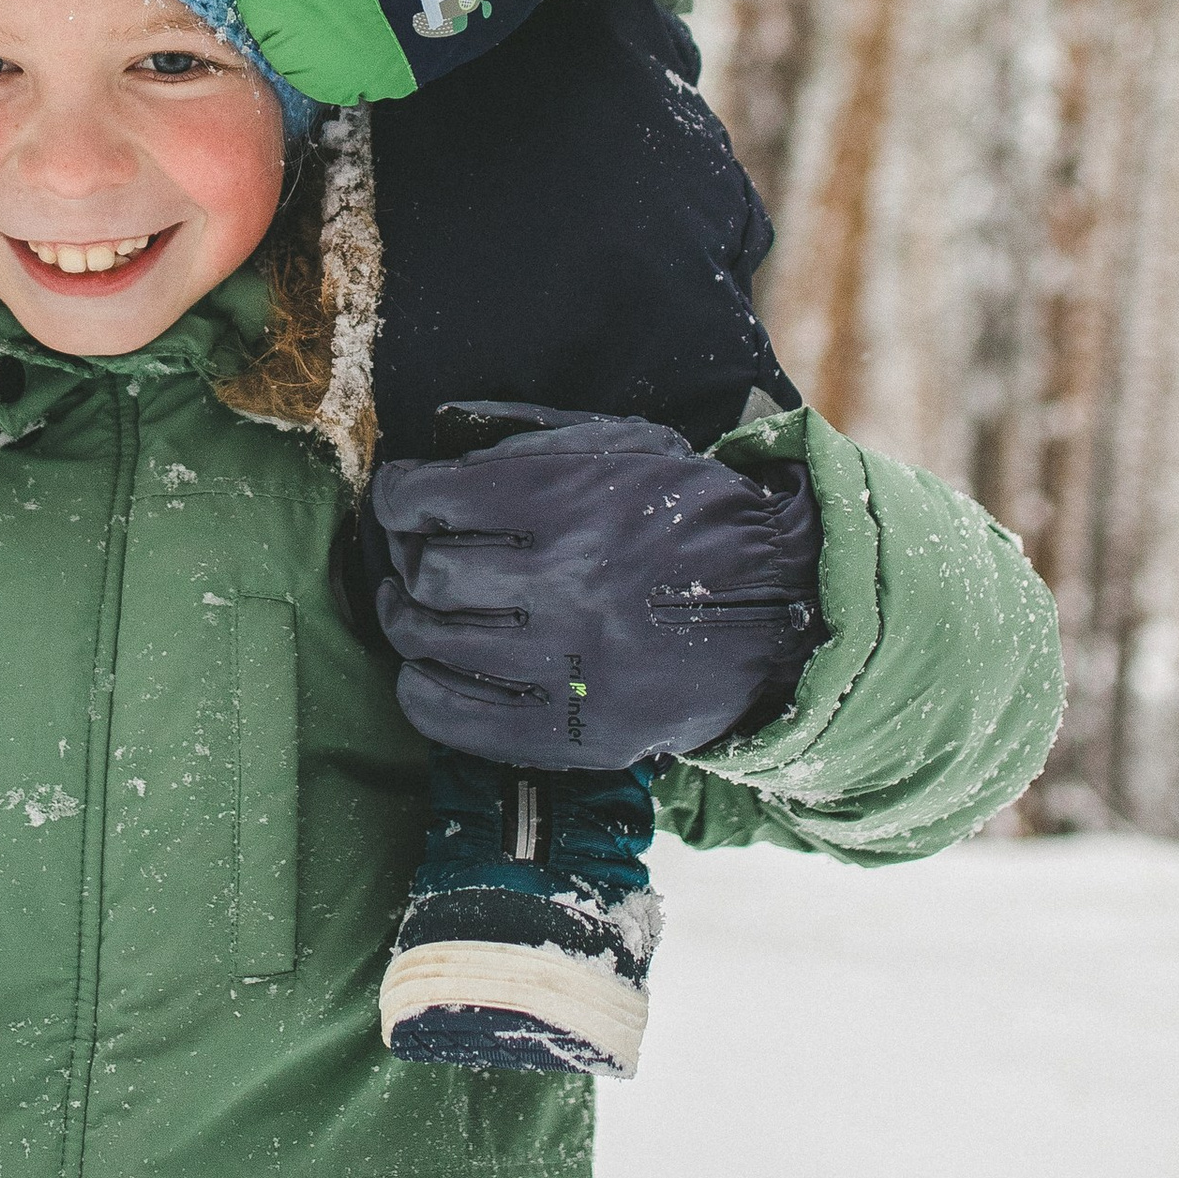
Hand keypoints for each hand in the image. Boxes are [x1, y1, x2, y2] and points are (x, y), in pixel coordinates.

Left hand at [365, 401, 822, 768]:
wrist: (779, 601)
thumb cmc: (689, 514)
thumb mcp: (621, 446)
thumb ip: (527, 445)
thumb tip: (438, 460)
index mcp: (566, 504)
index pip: (426, 500)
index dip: (398, 496)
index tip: (403, 499)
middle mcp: (562, 584)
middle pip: (425, 576)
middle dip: (404, 560)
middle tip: (409, 556)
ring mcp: (568, 666)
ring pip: (430, 646)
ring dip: (407, 622)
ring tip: (413, 608)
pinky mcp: (574, 732)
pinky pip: (454, 719)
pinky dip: (424, 691)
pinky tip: (432, 668)